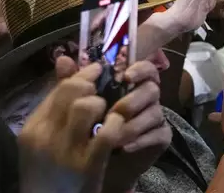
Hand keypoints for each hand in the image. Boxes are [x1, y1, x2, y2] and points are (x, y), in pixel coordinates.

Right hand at [19, 62, 123, 192]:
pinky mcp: (88, 166)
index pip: (61, 88)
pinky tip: (117, 125)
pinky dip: (116, 124)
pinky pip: (107, 133)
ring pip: (89, 106)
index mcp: (33, 126)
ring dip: (105, 104)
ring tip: (109, 111)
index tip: (98, 71)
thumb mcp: (44, 134)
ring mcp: (66, 152)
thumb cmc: (49, 167)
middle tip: (104, 92)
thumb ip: (56, 99)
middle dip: (95, 87)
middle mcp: (46, 137)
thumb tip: (65, 57)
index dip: (84, 75)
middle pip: (75, 92)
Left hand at [55, 57, 171, 192]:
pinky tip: (124, 148)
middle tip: (116, 113)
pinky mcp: (161, 137)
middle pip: (152, 89)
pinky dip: (142, 140)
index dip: (140, 69)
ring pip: (155, 112)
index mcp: (131, 85)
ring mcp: (155, 117)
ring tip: (114, 137)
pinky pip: (159, 134)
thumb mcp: (76, 107)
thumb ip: (72, 83)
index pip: (145, 68)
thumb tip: (62, 59)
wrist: (97, 165)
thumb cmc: (90, 130)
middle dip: (133, 101)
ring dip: (134, 124)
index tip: (126, 76)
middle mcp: (146, 97)